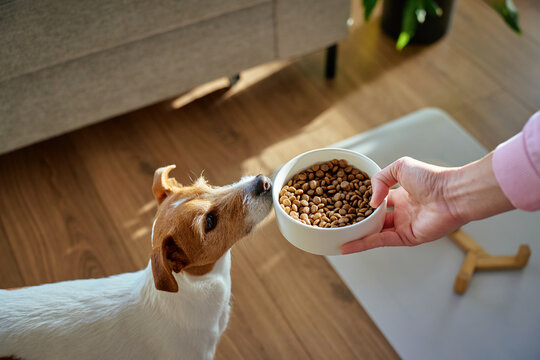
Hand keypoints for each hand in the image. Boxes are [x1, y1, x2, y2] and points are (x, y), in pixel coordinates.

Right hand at [340, 157, 464, 253]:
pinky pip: (381, 241)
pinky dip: (363, 244)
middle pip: (374, 220)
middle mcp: (402, 212)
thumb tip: (371, 202)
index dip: (363, 203)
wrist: (451, 193)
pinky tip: (347, 246)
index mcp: (401, 195)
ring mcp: (404, 226)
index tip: (346, 205)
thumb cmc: (431, 177)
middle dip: (358, 223)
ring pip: (374, 233)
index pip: (378, 202)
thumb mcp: (400, 167)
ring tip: (337, 238)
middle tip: (338, 225)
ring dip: (356, 236)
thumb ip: (380, 179)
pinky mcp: (407, 238)